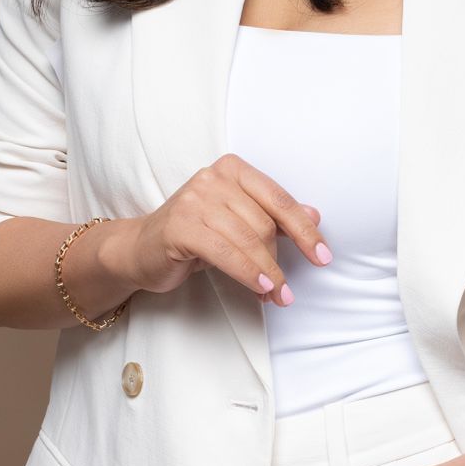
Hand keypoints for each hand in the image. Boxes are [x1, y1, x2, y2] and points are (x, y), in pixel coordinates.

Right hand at [125, 153, 330, 307]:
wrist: (141, 250)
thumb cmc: (196, 236)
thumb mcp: (238, 224)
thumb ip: (273, 218)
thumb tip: (315, 216)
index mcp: (233, 169)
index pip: (279, 199)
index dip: (305, 230)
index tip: (323, 256)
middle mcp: (213, 177)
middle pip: (264, 223)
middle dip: (279, 261)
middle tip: (286, 290)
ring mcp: (194, 199)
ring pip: (247, 239)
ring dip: (267, 273)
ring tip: (277, 295)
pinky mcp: (180, 225)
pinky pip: (225, 253)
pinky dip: (247, 272)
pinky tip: (260, 288)